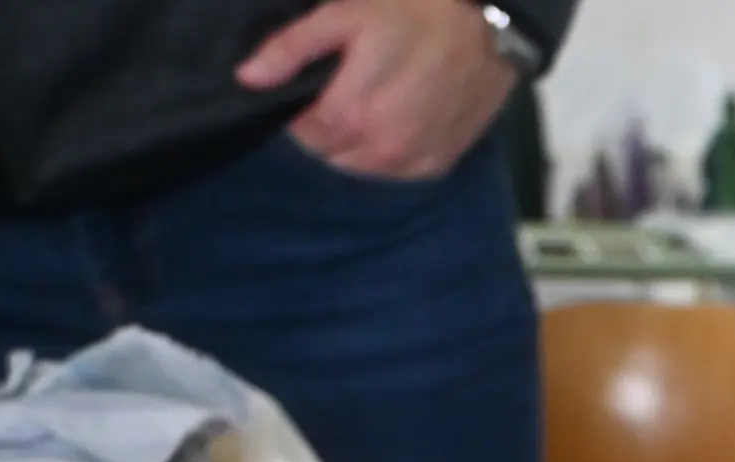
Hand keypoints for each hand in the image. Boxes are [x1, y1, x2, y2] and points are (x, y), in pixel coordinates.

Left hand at [238, 0, 513, 181]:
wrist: (488, 28)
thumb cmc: (413, 13)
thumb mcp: (342, 16)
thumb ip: (291, 49)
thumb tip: (246, 78)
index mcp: (352, 114)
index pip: (303, 133)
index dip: (303, 108)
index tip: (317, 84)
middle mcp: (382, 148)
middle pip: (330, 154)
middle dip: (328, 127)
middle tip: (346, 88)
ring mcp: (413, 160)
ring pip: (361, 167)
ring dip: (356, 143)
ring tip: (372, 102)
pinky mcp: (438, 164)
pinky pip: (395, 172)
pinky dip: (387, 152)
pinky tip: (398, 119)